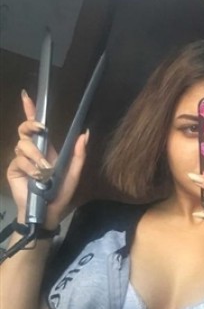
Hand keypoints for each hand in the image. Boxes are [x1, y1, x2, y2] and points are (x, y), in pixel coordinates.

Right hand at [6, 91, 88, 228]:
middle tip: (41, 129)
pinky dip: (29, 167)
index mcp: (47, 150)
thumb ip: (79, 155)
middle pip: (25, 130)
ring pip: (23, 145)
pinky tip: (36, 177)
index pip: (36, 127)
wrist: (46, 212)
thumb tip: (85, 133)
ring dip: (35, 156)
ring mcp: (22, 160)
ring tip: (44, 171)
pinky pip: (19, 159)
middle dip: (31, 125)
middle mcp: (33, 152)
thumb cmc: (61, 195)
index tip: (27, 96)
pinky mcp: (14, 168)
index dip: (30, 111)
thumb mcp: (73, 174)